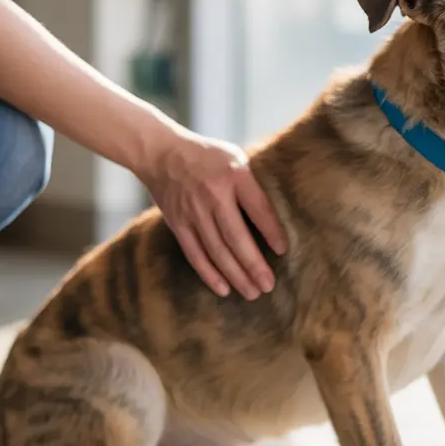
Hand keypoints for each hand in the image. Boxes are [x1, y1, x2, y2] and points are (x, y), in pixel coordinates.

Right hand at [140, 130, 287, 298]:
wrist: (161, 153)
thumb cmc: (207, 157)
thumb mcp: (235, 158)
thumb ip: (252, 185)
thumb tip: (275, 219)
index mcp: (234, 175)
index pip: (258, 208)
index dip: (272, 231)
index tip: (283, 251)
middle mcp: (213, 195)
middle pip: (236, 237)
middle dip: (254, 265)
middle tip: (269, 285)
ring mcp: (193, 212)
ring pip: (217, 251)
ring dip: (236, 275)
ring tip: (253, 292)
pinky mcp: (178, 224)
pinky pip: (195, 254)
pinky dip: (209, 274)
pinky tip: (224, 289)